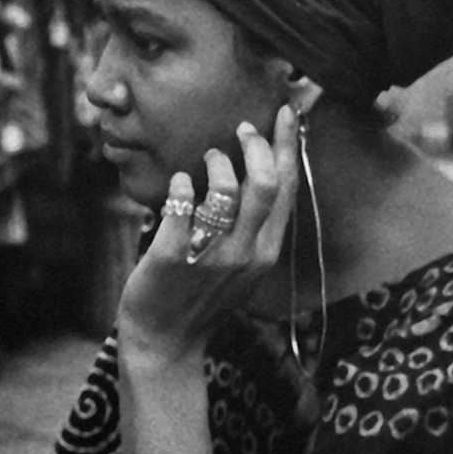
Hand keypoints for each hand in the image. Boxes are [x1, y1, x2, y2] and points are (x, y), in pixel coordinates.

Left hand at [115, 104, 299, 365]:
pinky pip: (181, 207)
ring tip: (207, 158)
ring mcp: (211, 257)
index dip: (286, 146)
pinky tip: (177, 181)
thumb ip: (255, 227)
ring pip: (225, 192)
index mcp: (267, 252)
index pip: (286, 190)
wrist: (165, 341)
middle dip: (255, 146)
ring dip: (216, 164)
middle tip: (240, 130)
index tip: (285, 112)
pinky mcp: (173, 258)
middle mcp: (246, 254)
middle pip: (264, 184)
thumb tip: (260, 173)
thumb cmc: (201, 296)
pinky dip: (180, 185)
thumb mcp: (243, 266)